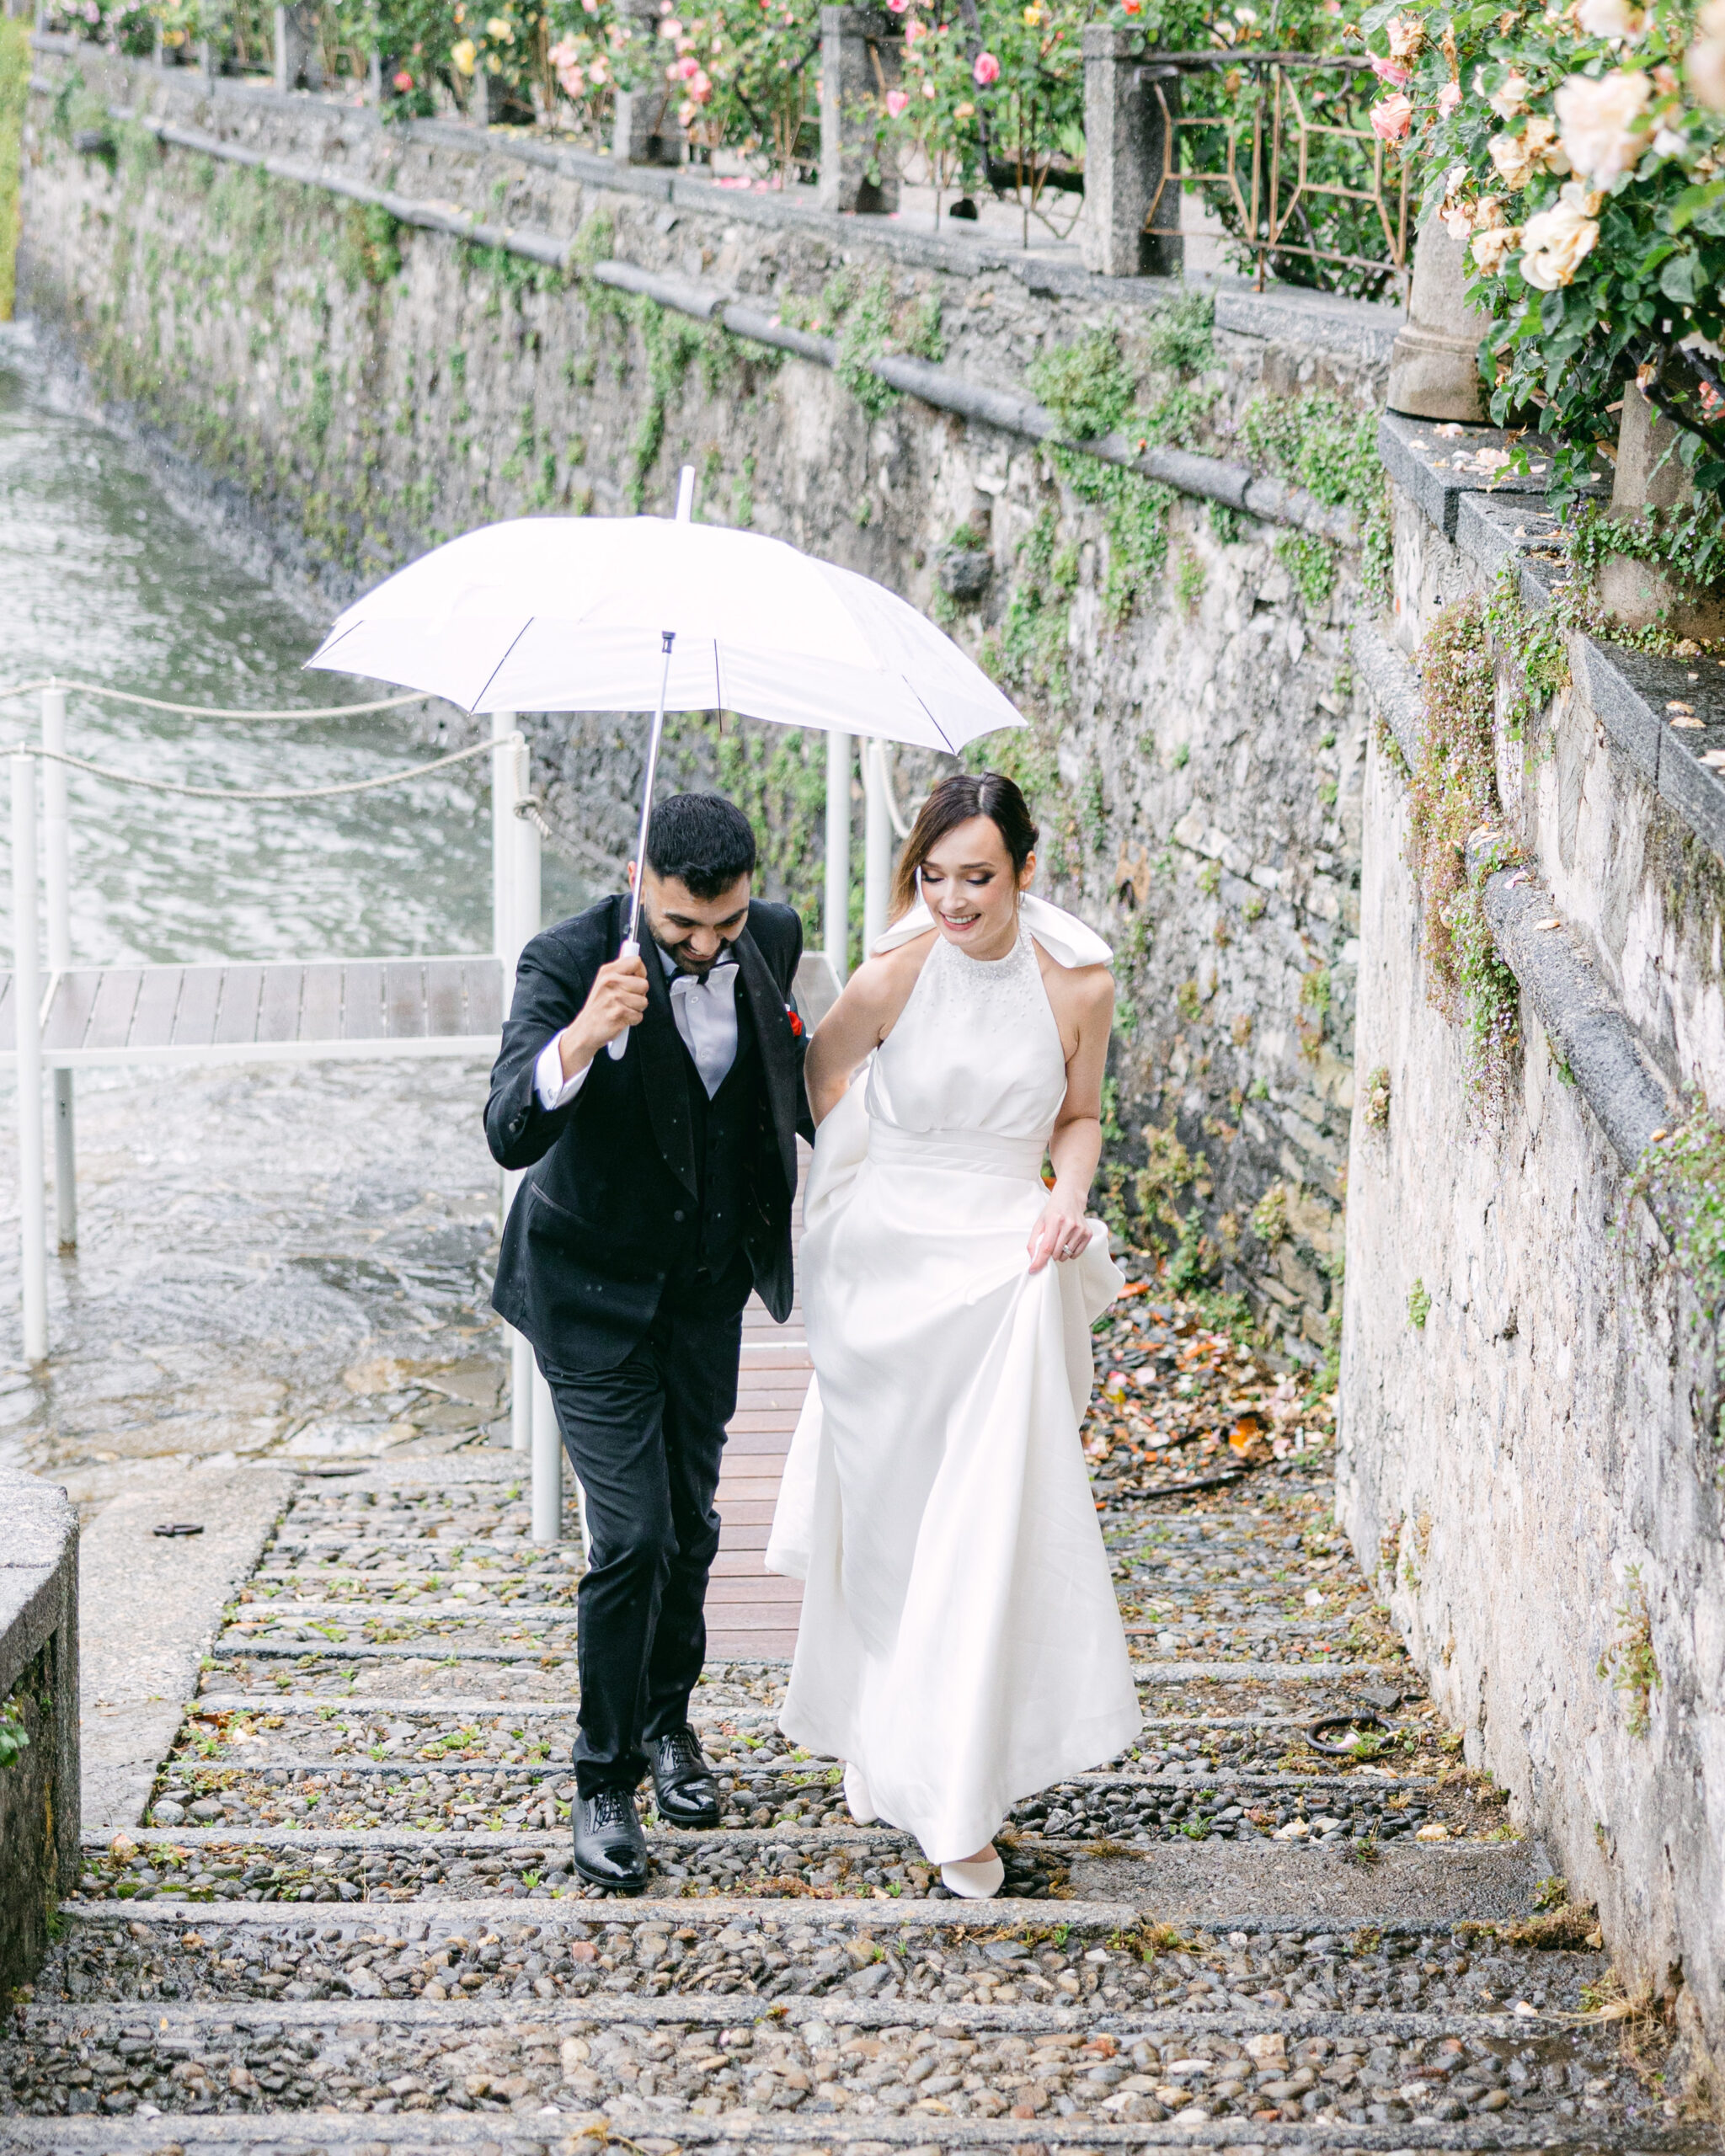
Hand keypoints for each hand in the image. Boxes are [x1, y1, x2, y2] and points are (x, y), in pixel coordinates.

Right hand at [560, 950, 648, 1074]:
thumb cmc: (599, 1007)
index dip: (641, 972)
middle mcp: (610, 982)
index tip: (636, 980)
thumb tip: (637, 961)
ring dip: (636, 1009)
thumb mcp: (603, 982)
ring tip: (622, 1009)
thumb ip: (620, 972)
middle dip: (640, 995)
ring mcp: (614, 998)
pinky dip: (633, 1020)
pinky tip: (621, 1019)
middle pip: (644, 984)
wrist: (585, 1030)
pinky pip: (639, 1016)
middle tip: (626, 1000)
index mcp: (607, 971)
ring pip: (644, 1001)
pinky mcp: (618, 1014)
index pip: (636, 961)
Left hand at [1027, 1185, 1093, 1273]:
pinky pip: (1076, 1254)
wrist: (1070, 1198)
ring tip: (1060, 1241)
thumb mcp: (1040, 1222)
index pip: (1047, 1247)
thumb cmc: (1053, 1211)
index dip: (1039, 1261)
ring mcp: (1080, 1229)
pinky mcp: (1088, 1234)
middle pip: (1056, 1253)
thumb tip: (1033, 1259)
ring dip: (1060, 1254)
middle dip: (1050, 1255)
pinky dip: (1070, 1253)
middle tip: (1050, 1245)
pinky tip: (1068, 1242)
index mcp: (1055, 1220)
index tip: (1033, 1270)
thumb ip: (1034, 1241)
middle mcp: (1069, 1225)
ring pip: (1066, 1255)